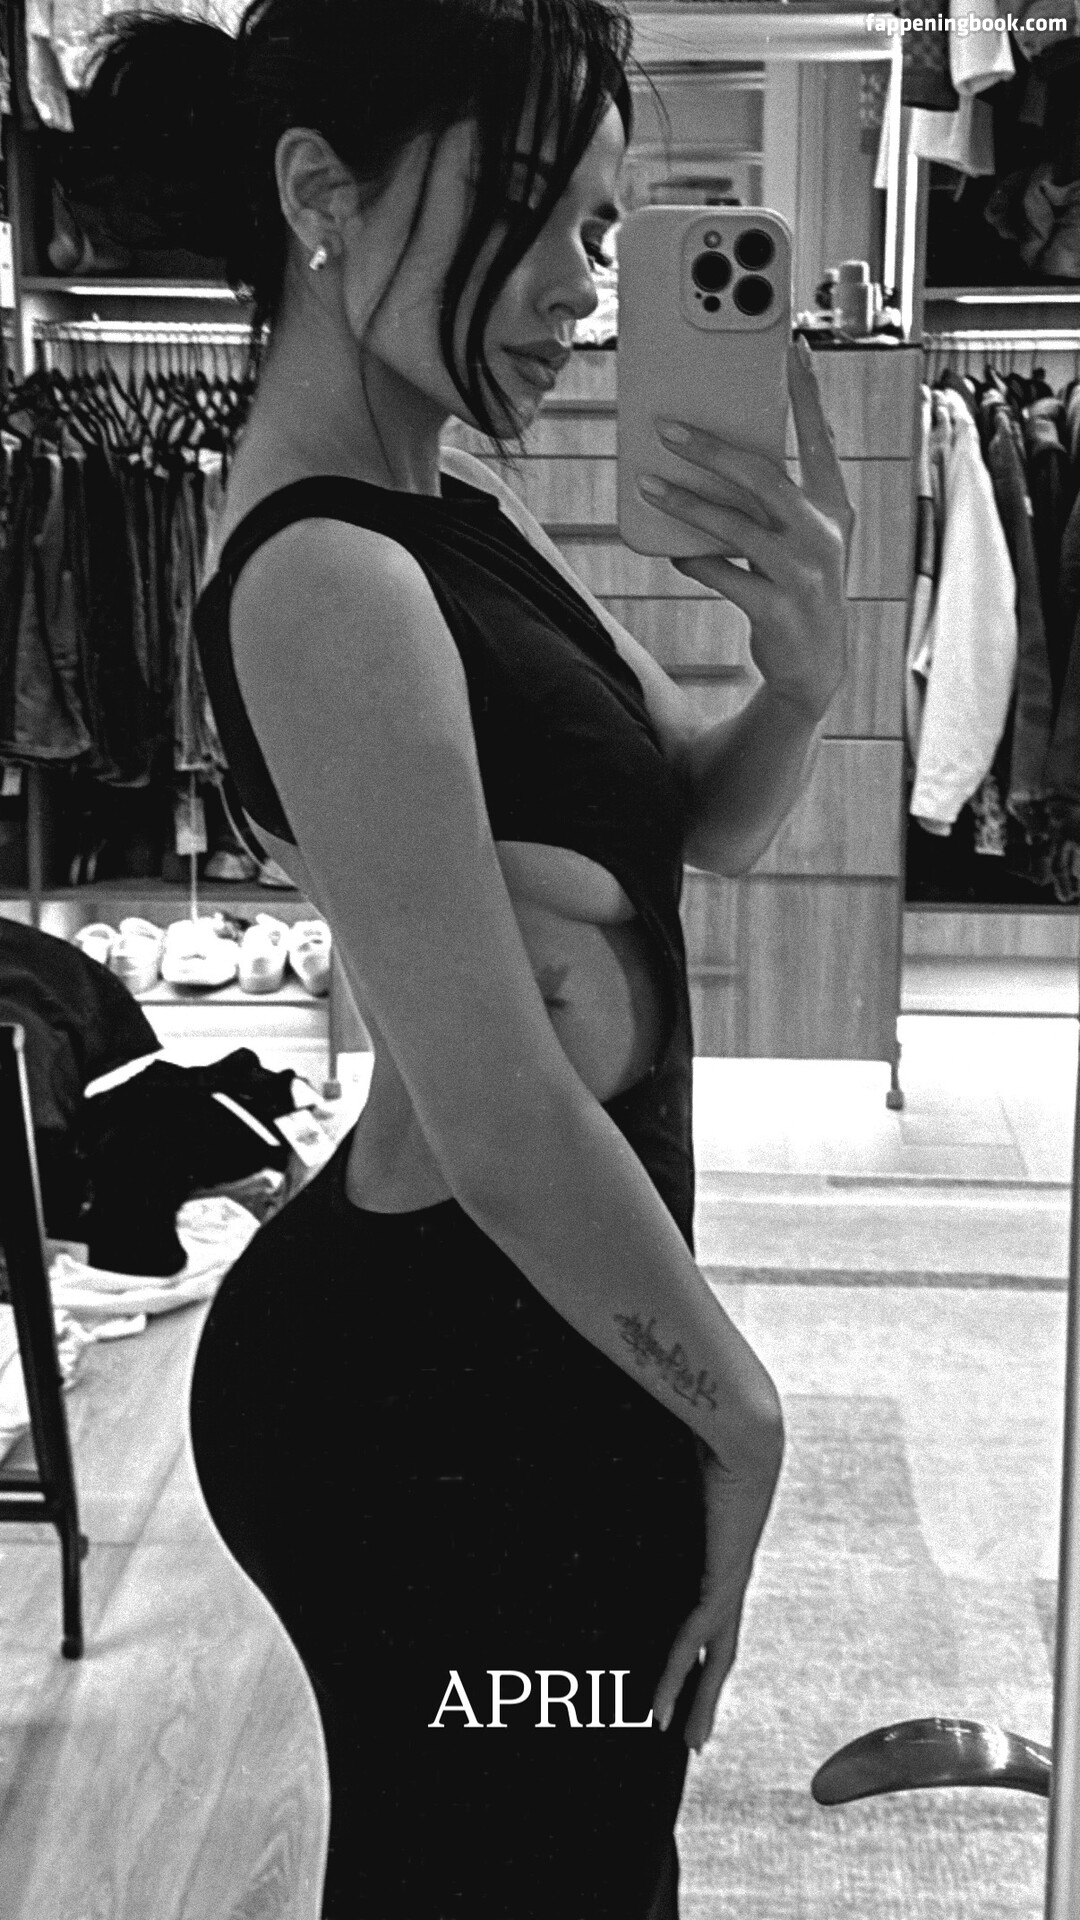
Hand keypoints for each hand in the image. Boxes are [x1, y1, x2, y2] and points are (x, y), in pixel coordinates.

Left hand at [638, 335, 854, 722]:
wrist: (813, 668)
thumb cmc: (798, 589)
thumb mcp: (802, 540)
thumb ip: (775, 502)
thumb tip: (719, 459)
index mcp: (834, 508)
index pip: (820, 440)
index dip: (808, 395)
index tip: (795, 349)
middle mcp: (825, 535)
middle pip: (764, 478)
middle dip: (711, 449)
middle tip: (667, 428)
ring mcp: (805, 573)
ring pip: (736, 526)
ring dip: (687, 503)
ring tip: (648, 485)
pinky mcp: (779, 609)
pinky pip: (724, 575)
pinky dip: (694, 559)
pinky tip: (672, 549)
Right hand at [652, 1441, 779, 1753]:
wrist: (742, 1428)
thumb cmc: (712, 1434)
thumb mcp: (680, 1467)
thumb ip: (659, 1474)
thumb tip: (627, 1455)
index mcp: (724, 1553)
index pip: (714, 1614)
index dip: (705, 1650)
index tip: (690, 1677)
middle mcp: (732, 1575)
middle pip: (723, 1651)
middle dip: (709, 1695)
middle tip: (694, 1737)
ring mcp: (730, 1581)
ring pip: (715, 1659)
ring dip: (700, 1702)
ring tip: (686, 1741)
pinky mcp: (721, 1580)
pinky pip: (695, 1641)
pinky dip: (679, 1677)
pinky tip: (663, 1706)